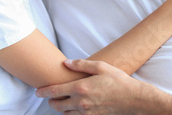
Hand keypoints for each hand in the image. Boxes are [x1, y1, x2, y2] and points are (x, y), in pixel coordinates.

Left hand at [36, 59, 152, 113]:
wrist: (134, 99)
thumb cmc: (118, 81)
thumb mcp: (100, 66)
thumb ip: (81, 65)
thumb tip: (66, 63)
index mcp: (80, 88)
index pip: (55, 91)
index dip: (43, 91)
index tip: (37, 91)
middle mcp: (81, 102)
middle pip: (56, 105)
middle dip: (50, 101)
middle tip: (49, 95)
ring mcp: (86, 112)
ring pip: (65, 113)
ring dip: (61, 107)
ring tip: (62, 100)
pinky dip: (71, 113)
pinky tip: (74, 106)